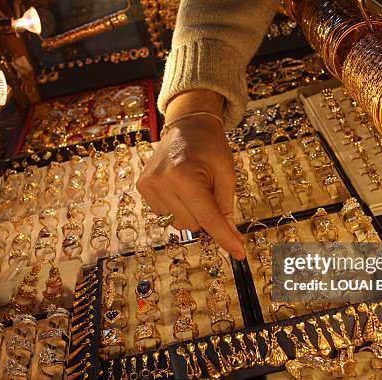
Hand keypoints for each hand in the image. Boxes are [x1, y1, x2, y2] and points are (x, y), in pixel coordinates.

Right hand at [137, 90, 245, 259]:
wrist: (188, 124)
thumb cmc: (211, 148)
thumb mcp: (227, 176)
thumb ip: (227, 209)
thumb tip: (233, 239)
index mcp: (186, 177)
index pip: (209, 218)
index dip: (225, 238)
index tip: (239, 253)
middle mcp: (163, 182)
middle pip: (193, 225)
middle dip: (206, 215)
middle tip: (209, 190)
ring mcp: (149, 185)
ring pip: (178, 222)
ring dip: (190, 211)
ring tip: (192, 184)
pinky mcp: (142, 186)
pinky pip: (164, 214)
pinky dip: (176, 206)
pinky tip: (178, 186)